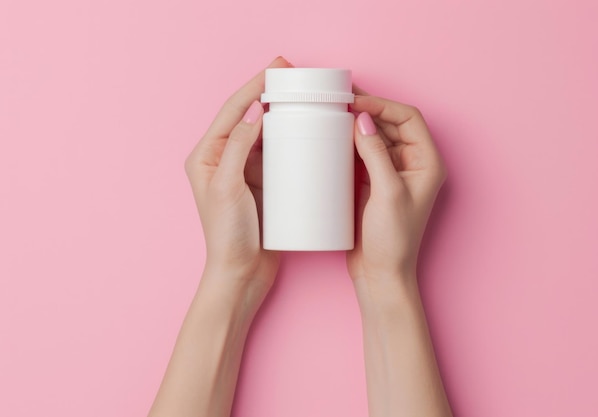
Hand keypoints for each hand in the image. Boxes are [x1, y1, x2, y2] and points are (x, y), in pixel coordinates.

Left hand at [184, 57, 290, 314]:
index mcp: (207, 156)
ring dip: (280, 114)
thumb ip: (238, 147)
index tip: (277, 68)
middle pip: (248, 116)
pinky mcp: (263, 184)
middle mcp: (224, 159)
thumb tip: (254, 111)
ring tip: (302, 98)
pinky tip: (304, 132)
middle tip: (294, 75)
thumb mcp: (228, 187)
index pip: (232, 111)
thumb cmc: (227, 235)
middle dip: (269, 93)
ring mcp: (245, 171)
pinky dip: (289, 139)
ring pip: (264, 133)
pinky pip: (277, 154)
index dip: (254, 86)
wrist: (242, 272)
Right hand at [347, 93, 445, 288]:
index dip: (383, 106)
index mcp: (426, 163)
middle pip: (391, 124)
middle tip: (341, 99)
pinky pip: (363, 154)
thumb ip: (375, 154)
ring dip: (358, 125)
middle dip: (369, 110)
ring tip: (335, 112)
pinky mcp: (373, 183)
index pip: (408, 119)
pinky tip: (334, 137)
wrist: (380, 273)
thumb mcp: (387, 193)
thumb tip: (362, 120)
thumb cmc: (394, 240)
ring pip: (376, 137)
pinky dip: (349, 143)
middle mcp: (412, 164)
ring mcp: (391, 173)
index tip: (357, 102)